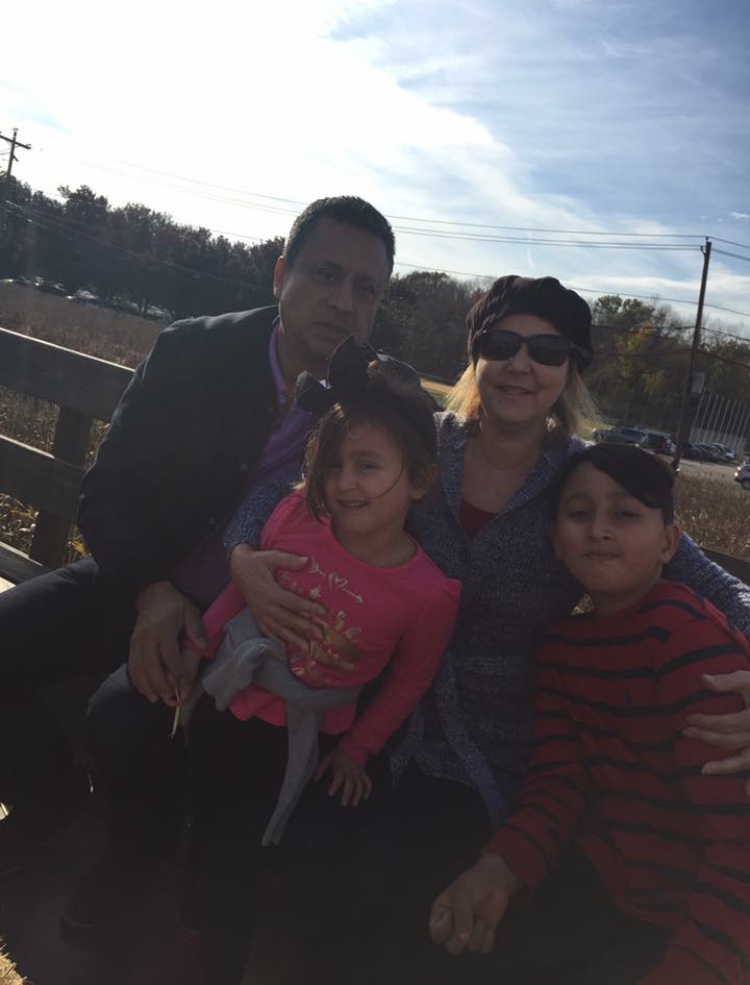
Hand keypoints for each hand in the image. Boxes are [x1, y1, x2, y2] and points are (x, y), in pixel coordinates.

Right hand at [128, 581, 205, 704]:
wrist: (151, 593)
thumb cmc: (173, 603)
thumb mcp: (189, 611)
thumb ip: (196, 630)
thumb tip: (203, 647)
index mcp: (163, 631)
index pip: (170, 657)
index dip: (177, 672)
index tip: (184, 682)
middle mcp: (148, 639)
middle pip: (152, 667)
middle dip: (161, 685)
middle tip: (169, 699)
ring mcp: (137, 643)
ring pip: (139, 669)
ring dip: (147, 686)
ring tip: (156, 699)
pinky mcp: (131, 645)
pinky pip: (132, 666)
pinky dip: (137, 680)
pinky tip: (144, 689)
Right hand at [229, 544, 325, 649]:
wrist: (237, 567)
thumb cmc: (257, 561)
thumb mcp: (271, 556)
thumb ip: (289, 560)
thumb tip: (307, 561)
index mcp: (270, 592)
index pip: (293, 602)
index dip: (309, 608)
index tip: (324, 613)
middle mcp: (265, 606)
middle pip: (288, 619)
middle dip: (305, 628)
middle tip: (320, 636)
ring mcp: (260, 613)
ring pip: (278, 629)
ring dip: (293, 639)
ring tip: (306, 648)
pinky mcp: (256, 615)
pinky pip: (267, 630)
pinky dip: (276, 640)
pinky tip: (285, 648)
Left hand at [315, 749, 371, 806]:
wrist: (352, 746)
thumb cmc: (338, 754)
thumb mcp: (327, 759)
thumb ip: (320, 769)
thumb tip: (314, 780)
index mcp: (341, 768)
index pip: (338, 777)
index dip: (335, 785)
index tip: (331, 793)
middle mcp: (350, 771)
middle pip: (350, 783)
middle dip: (347, 794)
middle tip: (343, 803)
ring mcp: (358, 773)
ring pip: (360, 785)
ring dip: (357, 795)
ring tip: (354, 804)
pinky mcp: (363, 773)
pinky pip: (368, 782)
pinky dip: (368, 790)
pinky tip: (365, 797)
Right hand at [429, 854, 519, 955]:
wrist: (496, 881)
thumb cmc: (474, 883)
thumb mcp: (463, 895)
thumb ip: (461, 917)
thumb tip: (463, 940)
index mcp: (441, 914)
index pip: (437, 935)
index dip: (445, 930)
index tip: (453, 916)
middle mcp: (452, 927)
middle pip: (453, 947)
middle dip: (465, 936)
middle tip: (470, 920)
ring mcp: (468, 933)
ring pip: (471, 947)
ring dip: (479, 930)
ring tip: (481, 914)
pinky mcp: (482, 937)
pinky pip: (484, 947)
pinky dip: (489, 936)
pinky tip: (488, 924)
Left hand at [683, 671, 749, 782]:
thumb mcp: (749, 680)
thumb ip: (728, 681)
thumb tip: (702, 679)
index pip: (725, 724)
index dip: (705, 722)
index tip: (689, 719)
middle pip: (729, 740)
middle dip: (706, 737)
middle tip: (686, 732)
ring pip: (744, 760)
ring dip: (725, 767)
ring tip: (704, 770)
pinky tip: (746, 792)